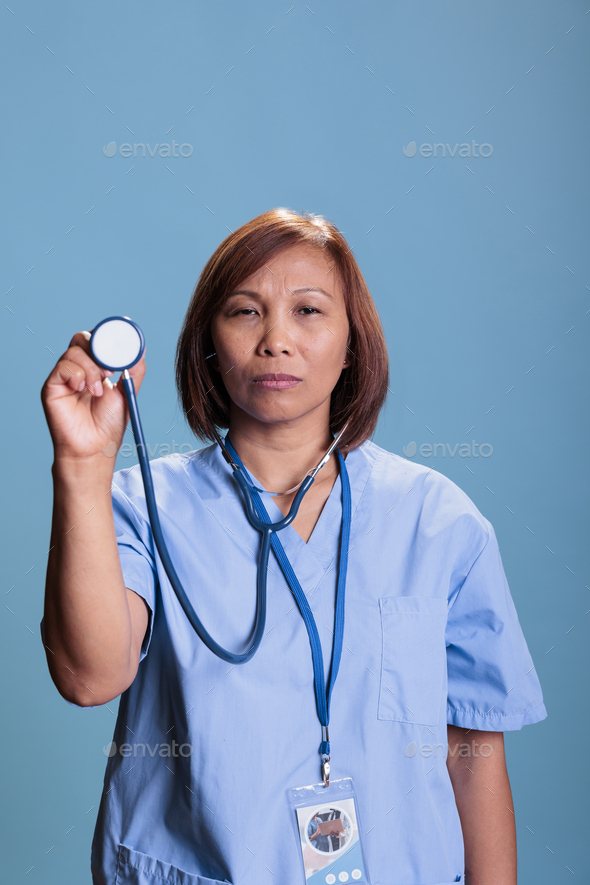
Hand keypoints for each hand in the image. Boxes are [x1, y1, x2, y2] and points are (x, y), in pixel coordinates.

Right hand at [41, 328, 145, 464]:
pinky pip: (63, 366)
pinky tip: (83, 391)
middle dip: (99, 350)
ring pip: (74, 350)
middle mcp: (79, 368)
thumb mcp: (128, 392)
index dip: (108, 339)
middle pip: (83, 338)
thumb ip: (133, 369)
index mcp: (96, 367)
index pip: (98, 341)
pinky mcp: (52, 385)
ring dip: (91, 369)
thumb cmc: (109, 424)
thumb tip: (140, 348)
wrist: (95, 447)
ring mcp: (65, 376)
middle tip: (110, 372)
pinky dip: (78, 375)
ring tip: (98, 391)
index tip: (121, 348)